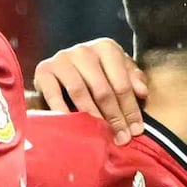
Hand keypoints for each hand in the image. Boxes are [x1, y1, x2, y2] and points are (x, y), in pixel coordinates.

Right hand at [28, 37, 144, 127]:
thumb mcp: (117, 71)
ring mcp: (62, 59)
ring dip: (91, 116)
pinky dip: (62, 111)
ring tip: (100, 134)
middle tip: (120, 138)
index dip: (130, 108)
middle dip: (114, 116)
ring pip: (80, 91)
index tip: (136, 130)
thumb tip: (142, 92)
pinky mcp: (43, 70)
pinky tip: (71, 126)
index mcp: (106, 48)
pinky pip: (53, 93)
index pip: (122, 83)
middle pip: (102, 89)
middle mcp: (84, 50)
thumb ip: (132, 79)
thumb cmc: (96, 72)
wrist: (61, 68)